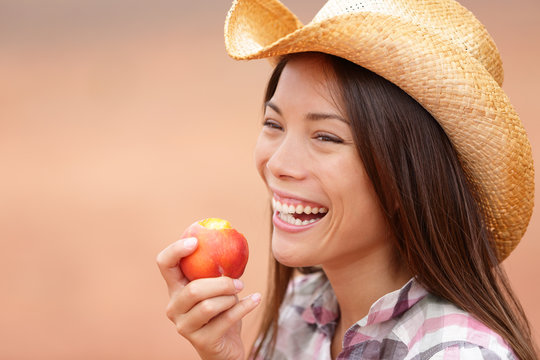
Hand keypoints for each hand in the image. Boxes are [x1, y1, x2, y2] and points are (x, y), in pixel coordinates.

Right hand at [156, 237, 260, 359]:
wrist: (226, 347)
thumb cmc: (222, 311)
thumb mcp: (217, 287)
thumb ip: (216, 269)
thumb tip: (231, 237)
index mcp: (175, 289)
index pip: (164, 264)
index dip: (176, 250)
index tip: (196, 241)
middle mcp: (174, 308)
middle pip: (194, 290)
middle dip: (222, 283)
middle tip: (239, 282)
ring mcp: (185, 326)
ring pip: (208, 306)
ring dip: (231, 298)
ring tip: (240, 296)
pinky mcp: (202, 341)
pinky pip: (225, 319)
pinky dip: (244, 307)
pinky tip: (255, 299)